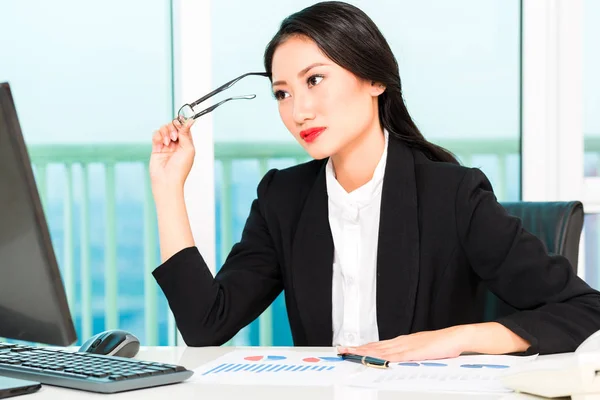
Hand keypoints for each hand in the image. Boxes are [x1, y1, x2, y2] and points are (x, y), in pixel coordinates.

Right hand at [150, 118, 195, 190]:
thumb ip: (186, 133)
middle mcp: (176, 143)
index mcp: (186, 144)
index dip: (182, 123)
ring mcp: (166, 145)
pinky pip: (155, 135)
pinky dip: (158, 136)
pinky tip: (161, 144)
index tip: (180, 121)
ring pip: (164, 129)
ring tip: (167, 143)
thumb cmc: (180, 168)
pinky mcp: (156, 147)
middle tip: (174, 137)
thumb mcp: (188, 148)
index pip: (184, 128)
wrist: (167, 180)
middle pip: (173, 126)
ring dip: (165, 132)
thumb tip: (190, 120)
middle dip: (173, 128)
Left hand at [337, 326, 468, 361]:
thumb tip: (395, 360)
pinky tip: (375, 359)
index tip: (349, 349)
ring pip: (380, 350)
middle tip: (342, 350)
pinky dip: (383, 358)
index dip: (362, 347)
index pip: (377, 345)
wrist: (454, 337)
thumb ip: (406, 355)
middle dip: (357, 349)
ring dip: (364, 352)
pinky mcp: (413, 353)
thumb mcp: (418, 350)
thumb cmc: (439, 345)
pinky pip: (395, 356)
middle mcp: (400, 342)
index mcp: (401, 342)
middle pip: (374, 346)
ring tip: (350, 353)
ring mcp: (406, 346)